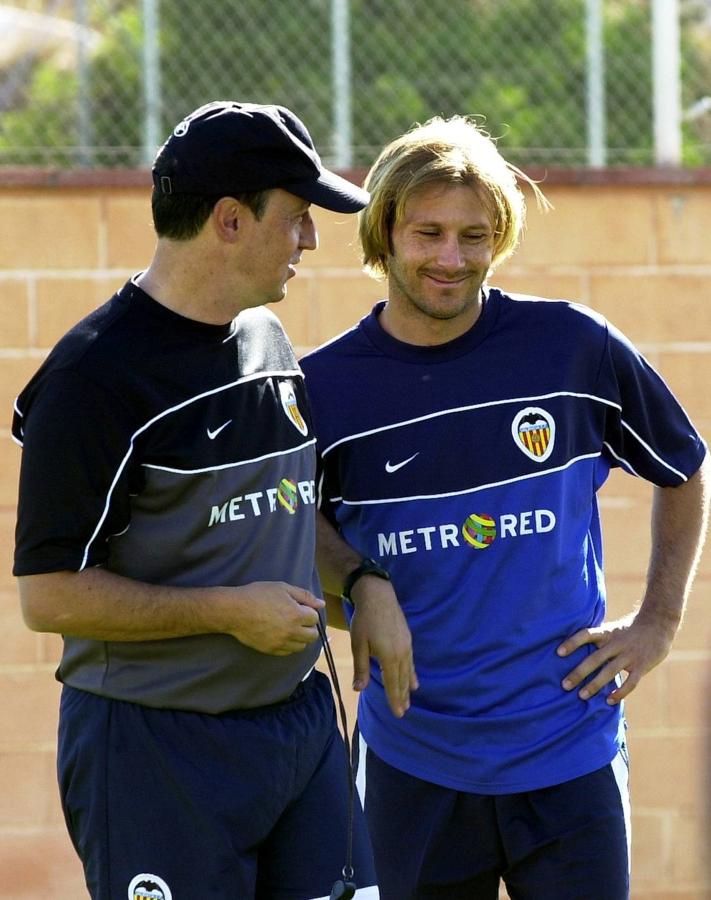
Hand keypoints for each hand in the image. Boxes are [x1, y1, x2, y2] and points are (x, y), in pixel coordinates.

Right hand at [227, 582, 324, 655]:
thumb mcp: (283, 588)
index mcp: (297, 615)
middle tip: (298, 618)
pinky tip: (282, 635)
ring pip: (302, 646)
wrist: (235, 611)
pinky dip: (289, 645)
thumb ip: (305, 596)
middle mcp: (292, 632)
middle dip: (309, 626)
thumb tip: (321, 604)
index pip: (315, 618)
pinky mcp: (271, 650)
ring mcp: (281, 643)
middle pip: (312, 635)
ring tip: (290, 627)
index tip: (300, 607)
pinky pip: (288, 652)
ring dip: (300, 637)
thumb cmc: (258, 595)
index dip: (309, 611)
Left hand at [349, 575, 417, 717]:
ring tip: (409, 698)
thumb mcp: (358, 644)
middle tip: (403, 711)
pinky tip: (413, 677)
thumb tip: (359, 689)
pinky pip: (411, 661)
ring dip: (408, 686)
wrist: (378, 596)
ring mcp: (407, 645)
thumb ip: (361, 667)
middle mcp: (402, 653)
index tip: (398, 713)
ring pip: (408, 671)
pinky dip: (411, 672)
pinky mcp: (408, 638)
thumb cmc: (365, 620)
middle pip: (402, 680)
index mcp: (389, 657)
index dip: (395, 699)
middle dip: (402, 696)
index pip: (393, 684)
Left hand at [557, 610, 677, 703]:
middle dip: (578, 672)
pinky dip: (620, 692)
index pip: (586, 634)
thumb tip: (575, 650)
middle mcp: (617, 643)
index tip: (558, 653)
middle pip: (595, 658)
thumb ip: (597, 640)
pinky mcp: (642, 666)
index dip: (572, 643)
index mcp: (607, 632)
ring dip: (595, 685)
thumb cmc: (629, 628)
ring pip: (610, 672)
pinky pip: (631, 682)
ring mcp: (630, 655)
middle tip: (564, 685)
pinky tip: (609, 701)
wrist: (658, 623)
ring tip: (581, 696)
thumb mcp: (612, 629)